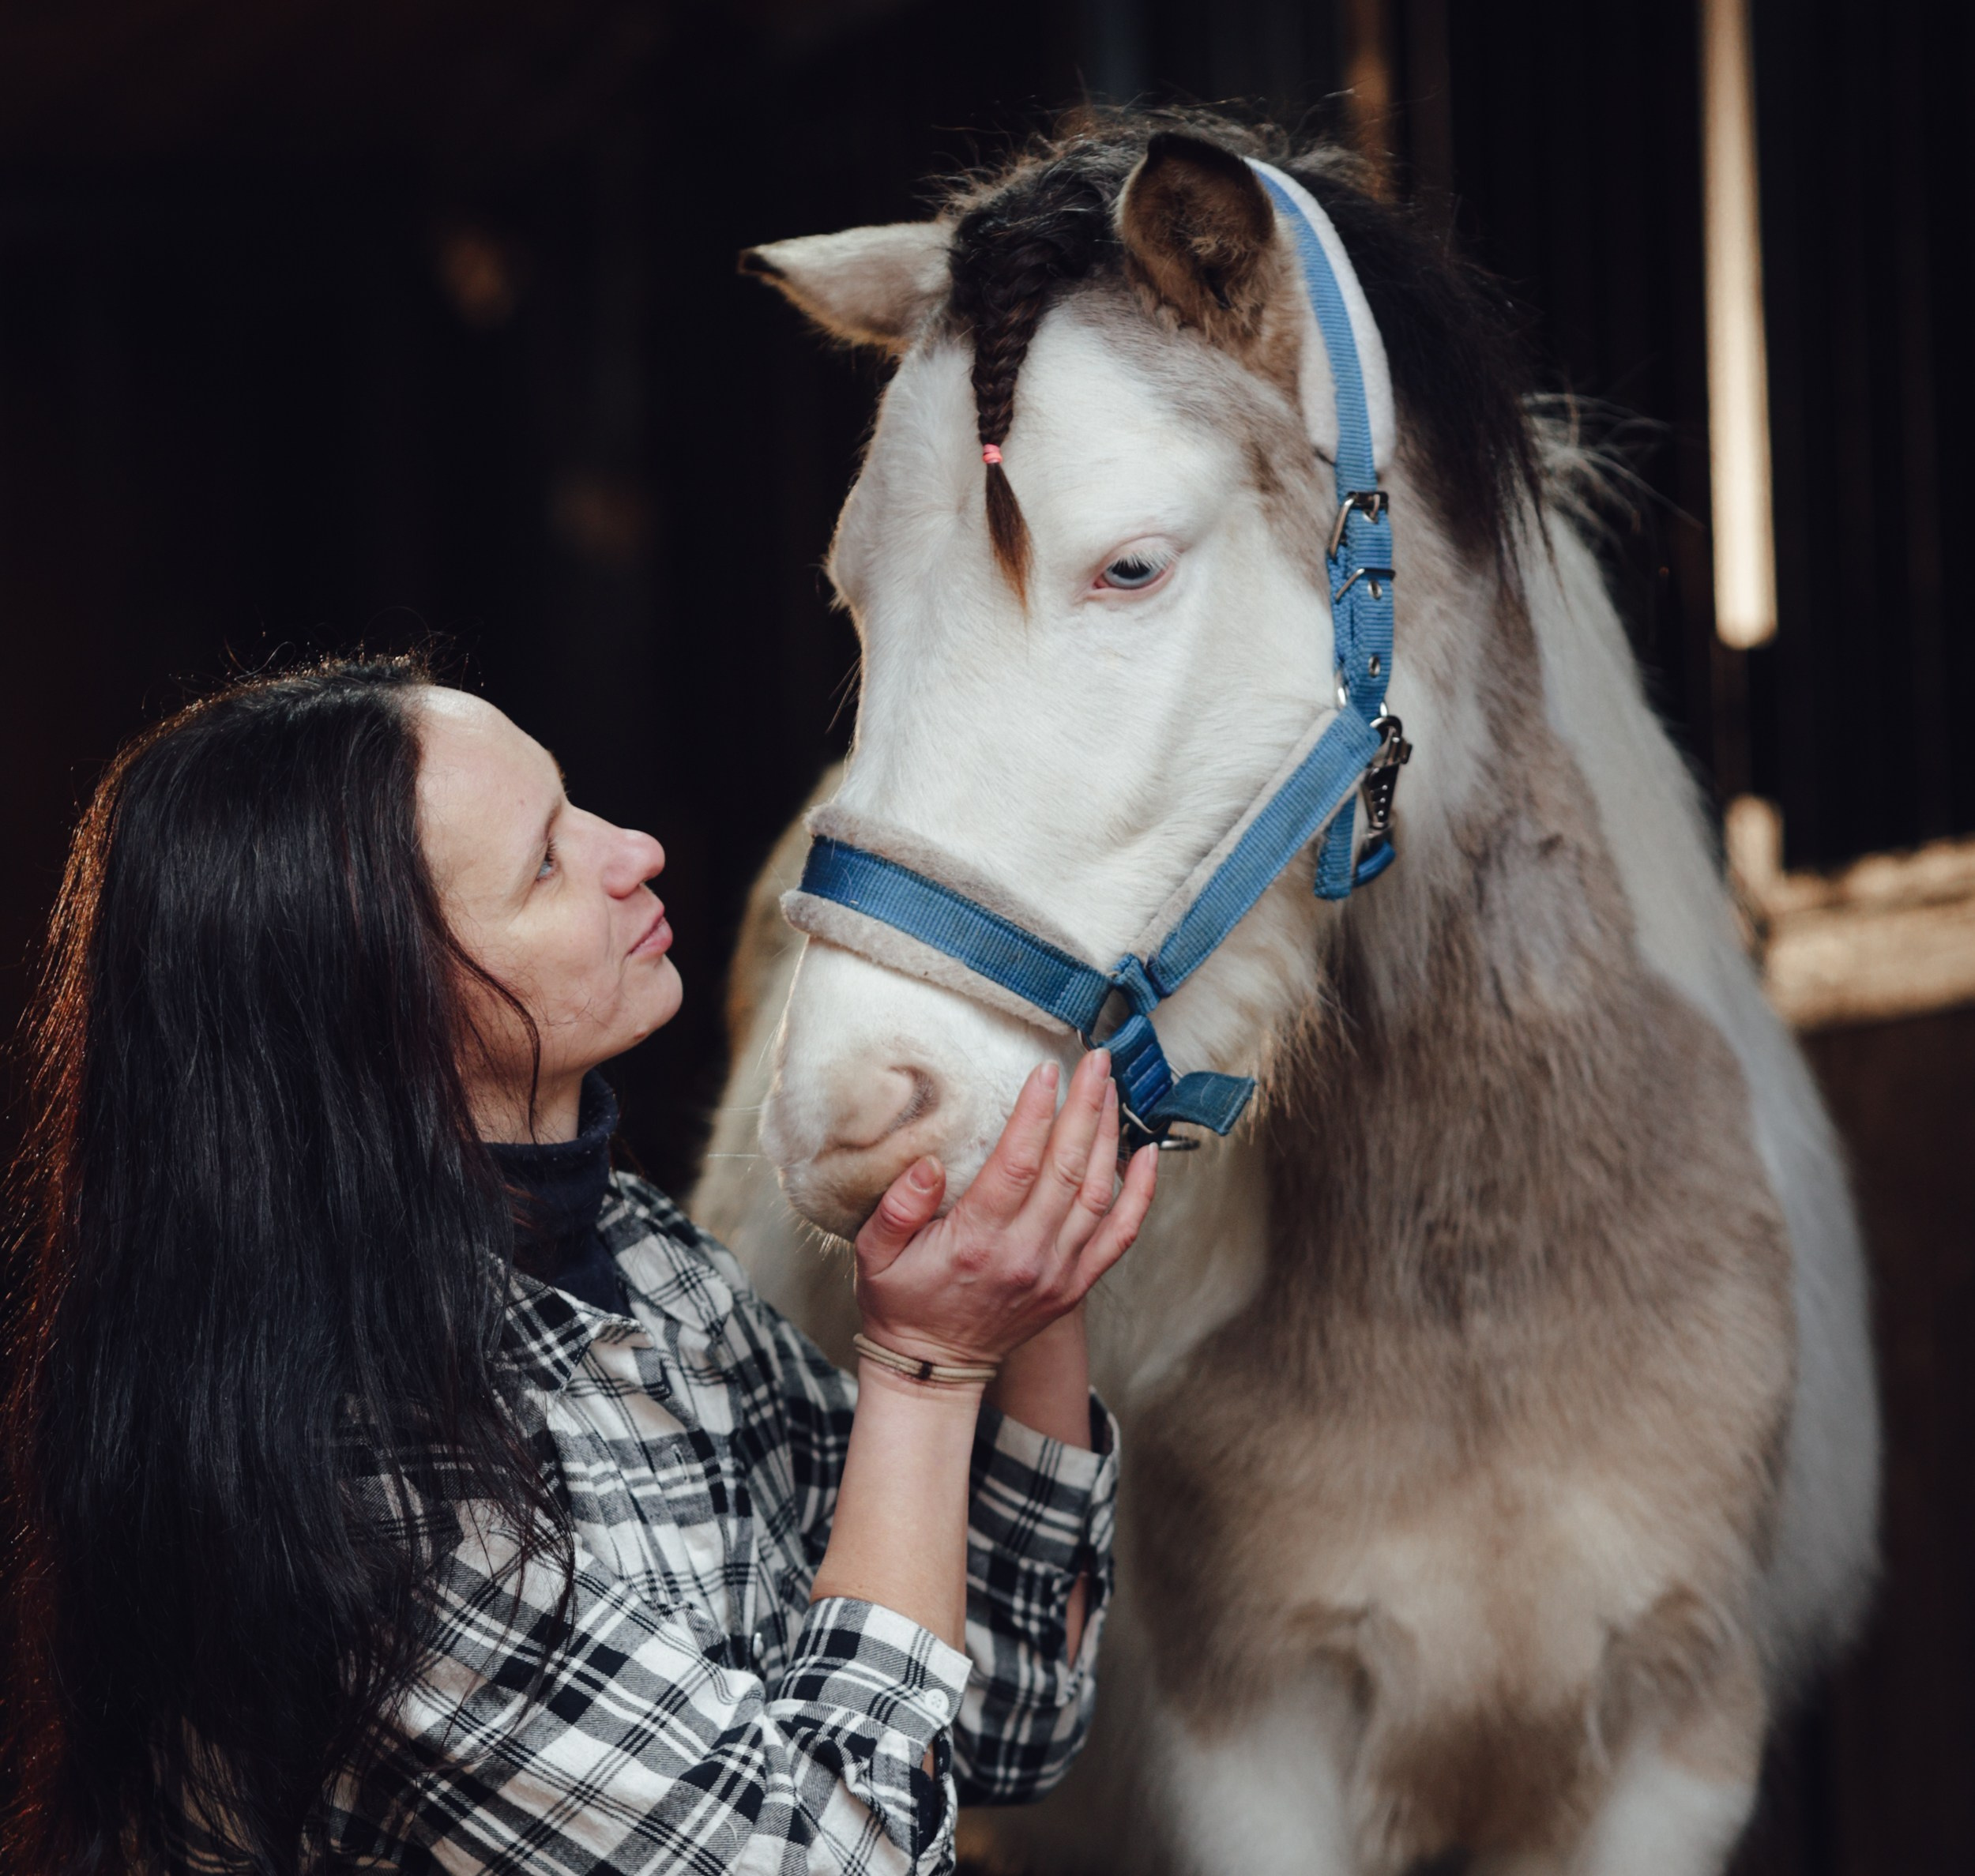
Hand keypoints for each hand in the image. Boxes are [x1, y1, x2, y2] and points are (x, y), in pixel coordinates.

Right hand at [852, 1050, 1157, 1369]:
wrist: (935, 1367)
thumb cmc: (903, 1302)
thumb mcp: (874, 1255)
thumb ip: (897, 1208)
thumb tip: (930, 1164)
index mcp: (979, 1241)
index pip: (1018, 1164)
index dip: (1036, 1113)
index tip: (1046, 1071)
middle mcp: (1026, 1255)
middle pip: (1068, 1168)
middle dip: (1086, 1106)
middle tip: (1095, 1060)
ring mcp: (1058, 1272)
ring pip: (1098, 1193)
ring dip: (1110, 1136)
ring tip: (1111, 1090)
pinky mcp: (1076, 1285)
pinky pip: (1121, 1234)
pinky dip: (1141, 1193)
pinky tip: (1147, 1154)